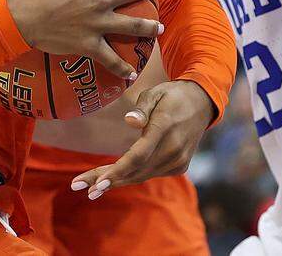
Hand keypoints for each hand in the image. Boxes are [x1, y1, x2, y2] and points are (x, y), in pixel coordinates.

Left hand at [69, 80, 214, 198]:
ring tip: (89, 188)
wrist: (202, 103)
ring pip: (141, 175)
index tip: (97, 182)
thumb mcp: (155, 92)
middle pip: (135, 170)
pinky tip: (113, 179)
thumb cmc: (171, 95)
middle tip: (78, 186)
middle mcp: (173, 148)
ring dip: (115, 181)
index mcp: (165, 127)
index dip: (116, 170)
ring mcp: (178, 160)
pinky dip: (131, 176)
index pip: (138, 155)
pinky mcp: (179, 166)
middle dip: (106, 180)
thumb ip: (142, 107)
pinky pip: (150, 173)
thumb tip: (129, 121)